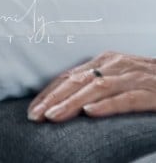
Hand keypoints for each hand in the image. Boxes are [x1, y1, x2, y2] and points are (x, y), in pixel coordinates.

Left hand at [27, 53, 155, 121]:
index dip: (49, 92)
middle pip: (78, 81)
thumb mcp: (120, 79)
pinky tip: (91, 113)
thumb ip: (98, 85)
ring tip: (54, 116)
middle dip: (54, 99)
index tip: (33, 109)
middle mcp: (115, 65)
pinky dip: (106, 105)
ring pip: (96, 88)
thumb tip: (68, 102)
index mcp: (106, 61)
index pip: (70, 76)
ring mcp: (133, 78)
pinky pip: (125, 99)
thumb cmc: (150, 83)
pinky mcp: (150, 93)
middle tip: (35, 116)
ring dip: (72, 103)